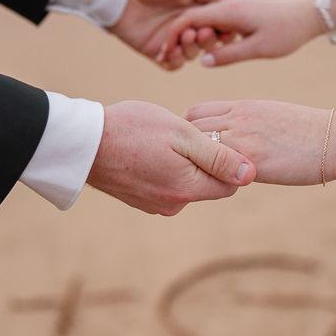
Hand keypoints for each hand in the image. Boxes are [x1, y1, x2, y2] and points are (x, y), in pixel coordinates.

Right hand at [88, 101, 256, 213]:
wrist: (84, 142)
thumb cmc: (134, 130)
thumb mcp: (183, 135)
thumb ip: (219, 156)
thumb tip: (251, 174)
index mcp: (188, 189)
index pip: (230, 184)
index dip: (227, 159)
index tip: (209, 138)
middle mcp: (174, 204)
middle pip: (207, 183)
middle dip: (202, 160)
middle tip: (179, 135)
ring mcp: (154, 205)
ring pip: (184, 182)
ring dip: (180, 162)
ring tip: (158, 141)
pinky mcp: (140, 200)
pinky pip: (164, 183)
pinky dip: (162, 167)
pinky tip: (146, 150)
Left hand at [110, 0, 229, 70]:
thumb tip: (243, 0)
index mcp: (199, 6)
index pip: (221, 25)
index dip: (225, 29)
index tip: (226, 28)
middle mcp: (188, 24)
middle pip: (209, 42)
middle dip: (209, 40)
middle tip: (203, 32)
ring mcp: (171, 38)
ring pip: (192, 55)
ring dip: (192, 49)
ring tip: (186, 36)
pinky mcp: (155, 50)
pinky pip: (172, 64)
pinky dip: (175, 60)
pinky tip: (171, 52)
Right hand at [159, 0, 322, 68]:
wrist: (306, 16)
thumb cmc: (286, 33)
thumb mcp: (258, 48)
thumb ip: (230, 55)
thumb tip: (203, 62)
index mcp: (229, 11)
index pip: (190, 19)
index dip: (173, 36)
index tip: (163, 54)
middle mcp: (227, 5)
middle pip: (191, 18)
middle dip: (175, 37)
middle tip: (163, 58)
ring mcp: (232, 8)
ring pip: (201, 20)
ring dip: (187, 36)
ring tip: (176, 56)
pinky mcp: (237, 13)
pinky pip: (212, 23)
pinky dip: (200, 34)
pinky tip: (198, 50)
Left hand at [185, 100, 335, 185]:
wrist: (335, 139)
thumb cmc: (309, 132)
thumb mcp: (272, 115)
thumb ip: (247, 123)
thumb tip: (234, 138)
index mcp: (243, 106)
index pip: (197, 112)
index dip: (188, 131)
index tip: (190, 150)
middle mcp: (238, 117)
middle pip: (189, 127)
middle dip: (183, 148)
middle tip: (187, 170)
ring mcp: (243, 137)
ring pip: (197, 145)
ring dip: (194, 164)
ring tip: (200, 181)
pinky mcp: (251, 158)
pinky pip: (215, 166)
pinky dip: (209, 177)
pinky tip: (216, 189)